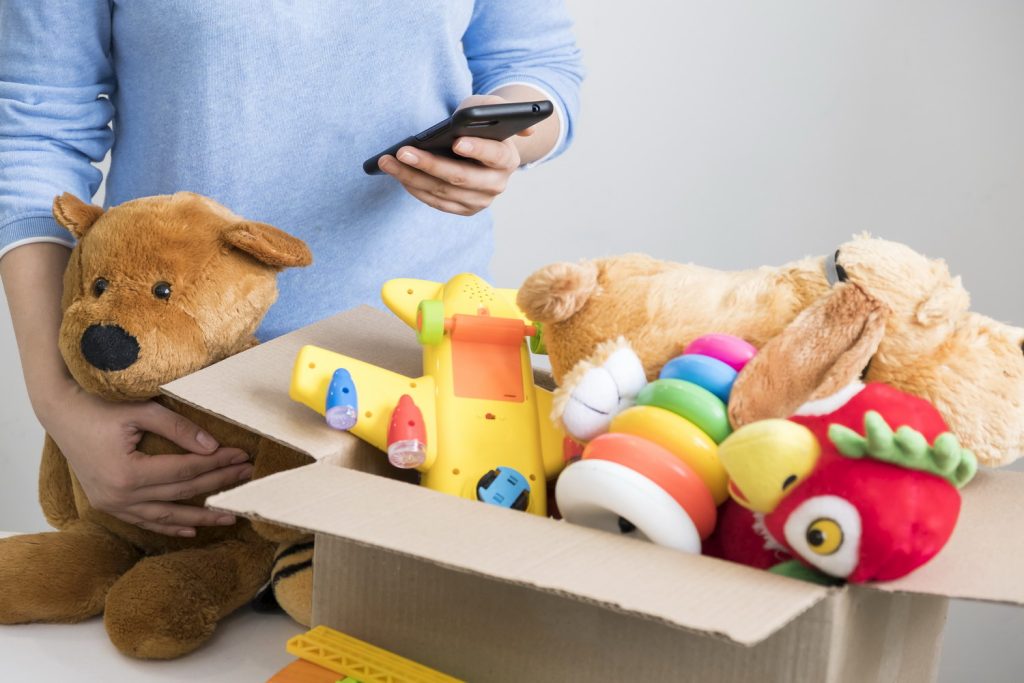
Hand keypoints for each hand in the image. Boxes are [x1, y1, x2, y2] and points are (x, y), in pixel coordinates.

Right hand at [39, 381, 252, 536]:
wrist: (60, 413)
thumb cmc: (99, 406)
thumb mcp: (141, 410)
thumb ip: (178, 428)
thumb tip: (213, 447)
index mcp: (127, 473)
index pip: (185, 471)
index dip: (217, 464)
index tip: (243, 456)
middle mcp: (119, 496)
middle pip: (181, 493)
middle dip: (218, 485)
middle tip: (248, 477)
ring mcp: (112, 504)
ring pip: (166, 515)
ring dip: (200, 517)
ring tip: (231, 515)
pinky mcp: (108, 505)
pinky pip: (145, 520)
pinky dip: (169, 525)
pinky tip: (191, 529)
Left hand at [378, 95, 533, 215]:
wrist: (482, 147)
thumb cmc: (482, 123)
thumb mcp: (489, 108)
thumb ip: (498, 109)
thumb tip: (526, 129)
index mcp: (508, 158)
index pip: (494, 155)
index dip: (477, 149)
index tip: (456, 142)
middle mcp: (497, 184)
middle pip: (460, 177)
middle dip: (428, 164)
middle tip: (401, 152)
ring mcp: (480, 201)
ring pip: (441, 192)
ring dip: (411, 177)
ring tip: (387, 162)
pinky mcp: (463, 209)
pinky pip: (435, 202)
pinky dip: (415, 188)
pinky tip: (397, 174)